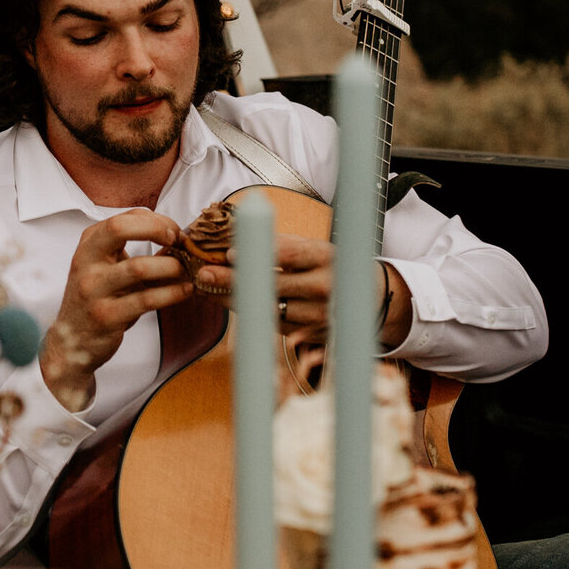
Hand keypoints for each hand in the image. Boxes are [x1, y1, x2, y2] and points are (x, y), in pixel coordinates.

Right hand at [40, 209, 190, 409]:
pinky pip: (146, 299)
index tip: (174, 231)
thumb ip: (133, 250)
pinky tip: (184, 291)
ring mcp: (94, 289)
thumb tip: (176, 237)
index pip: (123, 218)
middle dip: (156, 228)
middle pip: (119, 229)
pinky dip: (172, 293)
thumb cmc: (97, 299)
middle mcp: (86, 262)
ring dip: (170, 266)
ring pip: (138, 267)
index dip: (154, 220)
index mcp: (89, 245)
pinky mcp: (107, 316)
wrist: (72, 341)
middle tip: (178, 241)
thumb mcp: (107, 268)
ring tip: (186, 270)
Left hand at [198, 240, 411, 349]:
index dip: (258, 254)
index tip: (229, 254)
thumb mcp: (313, 248)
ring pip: (266, 307)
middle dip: (233, 279)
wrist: (366, 300)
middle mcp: (323, 287)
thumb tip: (237, 234)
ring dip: (233, 298)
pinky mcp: (307, 334)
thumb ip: (279, 244)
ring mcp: (316, 315)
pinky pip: (270, 322)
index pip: (288, 254)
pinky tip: (224, 300)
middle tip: (202, 273)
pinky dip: (246, 311)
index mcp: (324, 257)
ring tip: (205, 286)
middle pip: (271, 284)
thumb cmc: (328, 266)